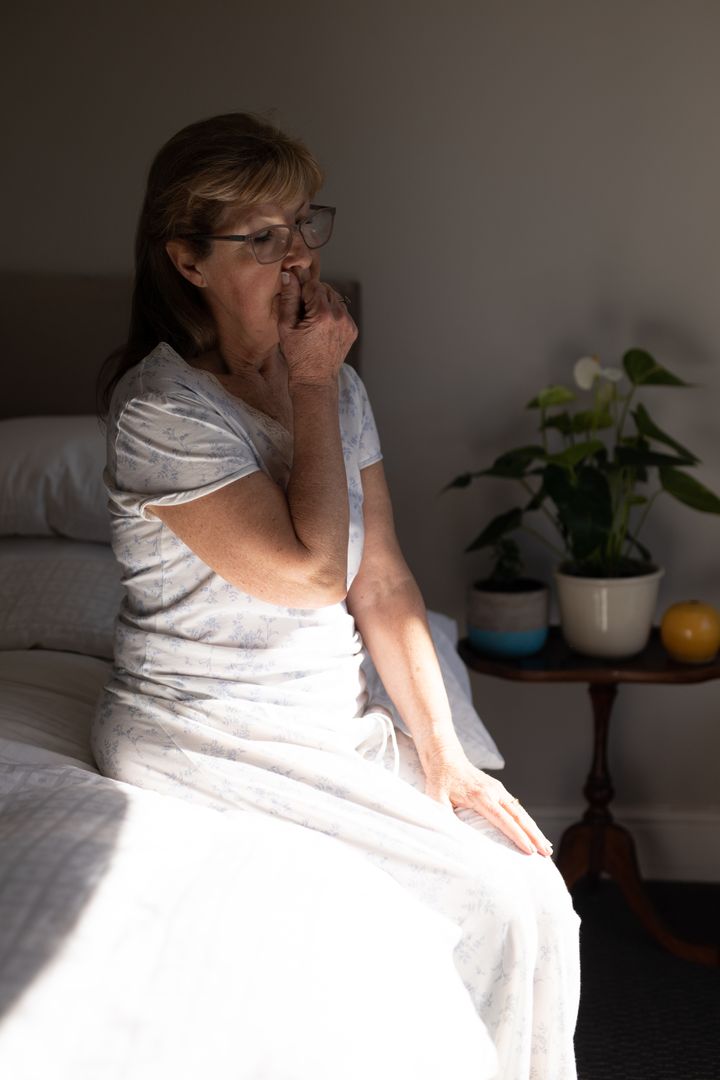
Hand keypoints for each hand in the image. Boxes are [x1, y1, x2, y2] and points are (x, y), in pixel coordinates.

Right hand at [278, 269, 357, 386]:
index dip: (302, 289)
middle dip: (313, 295)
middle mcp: (340, 317)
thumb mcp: (286, 326)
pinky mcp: (352, 330)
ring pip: (335, 299)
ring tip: (311, 321)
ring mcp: (349, 324)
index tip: (295, 301)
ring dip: (323, 303)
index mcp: (323, 315)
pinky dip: (331, 314)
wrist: (315, 380)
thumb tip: (289, 275)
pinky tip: (321, 328)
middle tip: (302, 312)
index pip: (313, 284)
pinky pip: (341, 312)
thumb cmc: (297, 356)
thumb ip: (288, 298)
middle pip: (326, 289)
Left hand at [422, 747, 553, 855]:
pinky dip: (527, 821)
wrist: (446, 758)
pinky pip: (516, 808)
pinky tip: (534, 832)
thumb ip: (442, 815)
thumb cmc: (440, 780)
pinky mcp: (499, 790)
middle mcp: (494, 792)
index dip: (517, 836)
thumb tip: (450, 834)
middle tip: (546, 853)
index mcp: (480, 796)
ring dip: (534, 829)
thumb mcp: (435, 797)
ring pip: (521, 812)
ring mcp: (498, 790)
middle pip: (519, 816)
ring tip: (546, 847)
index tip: (529, 851)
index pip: (503, 819)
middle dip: (534, 835)